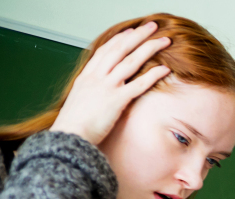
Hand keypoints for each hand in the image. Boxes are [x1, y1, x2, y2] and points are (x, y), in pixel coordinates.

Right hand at [50, 21, 171, 145]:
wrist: (70, 136)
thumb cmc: (75, 125)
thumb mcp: (80, 102)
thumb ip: (91, 93)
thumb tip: (99, 93)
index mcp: (86, 76)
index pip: (105, 51)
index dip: (119, 40)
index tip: (130, 32)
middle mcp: (96, 77)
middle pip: (120, 50)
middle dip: (137, 36)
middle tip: (151, 26)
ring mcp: (106, 87)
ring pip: (131, 62)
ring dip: (149, 49)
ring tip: (164, 41)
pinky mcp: (116, 100)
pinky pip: (138, 84)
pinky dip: (152, 75)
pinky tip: (165, 68)